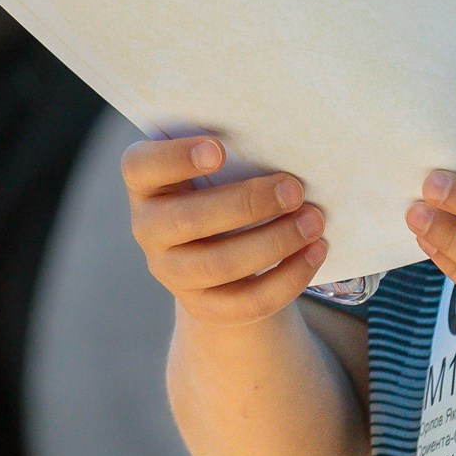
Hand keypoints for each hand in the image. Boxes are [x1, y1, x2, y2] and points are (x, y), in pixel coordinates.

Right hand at [123, 135, 328, 325]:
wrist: (218, 251)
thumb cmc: (222, 187)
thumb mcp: (217, 169)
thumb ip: (236, 156)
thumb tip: (288, 149)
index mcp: (146, 183)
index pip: (140, 167)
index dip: (176, 158)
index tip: (220, 150)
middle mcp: (148, 228)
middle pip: (188, 219)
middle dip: (248, 204)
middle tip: (295, 191)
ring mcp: (171, 272)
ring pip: (219, 264)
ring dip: (275, 242)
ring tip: (314, 221)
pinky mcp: (203, 306)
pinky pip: (246, 301)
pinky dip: (288, 277)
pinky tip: (315, 252)